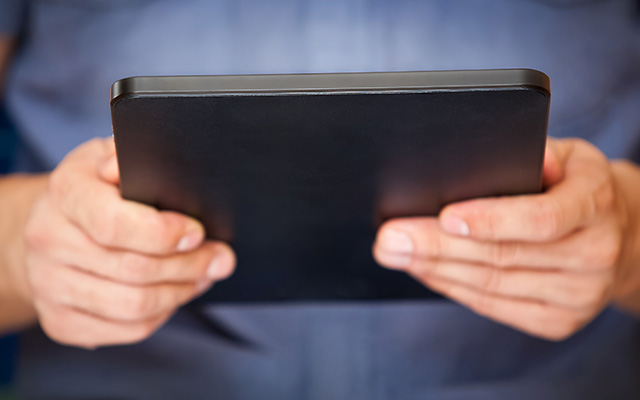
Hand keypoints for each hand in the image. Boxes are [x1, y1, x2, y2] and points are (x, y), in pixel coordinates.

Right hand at [23, 138, 234, 348]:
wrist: (51, 225)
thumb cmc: (96, 188)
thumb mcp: (112, 157)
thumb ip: (132, 158)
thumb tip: (143, 171)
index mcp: (65, 192)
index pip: (115, 224)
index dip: (165, 234)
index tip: (197, 232)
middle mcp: (47, 239)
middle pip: (134, 269)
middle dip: (190, 265)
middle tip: (219, 258)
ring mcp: (48, 285)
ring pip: (134, 305)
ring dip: (181, 292)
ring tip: (203, 275)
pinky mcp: (59, 320)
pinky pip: (127, 329)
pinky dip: (162, 314)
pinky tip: (174, 293)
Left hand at [373, 138, 631, 339]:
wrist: (617, 235)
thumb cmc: (575, 186)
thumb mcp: (567, 156)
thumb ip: (536, 154)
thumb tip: (494, 154)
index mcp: (596, 203)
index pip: (542, 218)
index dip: (491, 220)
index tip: (444, 216)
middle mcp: (595, 254)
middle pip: (503, 256)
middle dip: (437, 247)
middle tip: (390, 238)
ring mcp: (578, 296)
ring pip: (492, 286)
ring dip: (436, 270)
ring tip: (396, 254)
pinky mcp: (557, 321)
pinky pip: (494, 306)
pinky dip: (453, 288)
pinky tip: (426, 271)